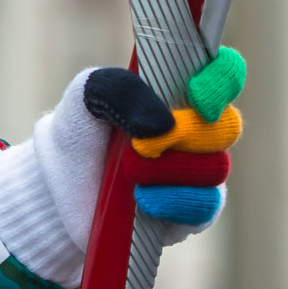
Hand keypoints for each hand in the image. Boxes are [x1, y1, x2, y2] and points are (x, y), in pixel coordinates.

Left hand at [78, 49, 245, 236]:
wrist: (60, 191)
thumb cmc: (80, 133)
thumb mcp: (87, 97)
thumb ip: (121, 90)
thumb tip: (164, 124)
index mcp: (181, 94)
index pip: (225, 74)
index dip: (221, 81)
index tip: (195, 93)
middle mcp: (200, 132)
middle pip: (227, 127)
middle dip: (188, 134)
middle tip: (143, 145)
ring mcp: (199, 174)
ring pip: (215, 168)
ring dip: (169, 171)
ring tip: (129, 175)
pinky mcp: (193, 214)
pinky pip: (206, 208)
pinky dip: (173, 202)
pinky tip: (143, 200)